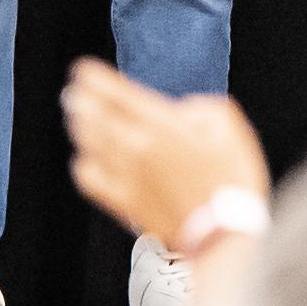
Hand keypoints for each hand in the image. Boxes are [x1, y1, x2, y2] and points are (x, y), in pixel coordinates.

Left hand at [62, 60, 270, 250]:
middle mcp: (137, 148)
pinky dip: (83, 166)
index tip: (81, 70)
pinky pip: (89, 179)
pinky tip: (85, 160)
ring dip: (80, 127)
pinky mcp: (123, 203)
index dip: (95, 79)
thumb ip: (202, 109)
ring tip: (77, 118)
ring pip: (88, 143)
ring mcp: (126, 176)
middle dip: (80, 100)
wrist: (225, 235)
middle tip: (73, 92)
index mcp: (162, 126)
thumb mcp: (230, 129)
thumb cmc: (232, 181)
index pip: (117, 94)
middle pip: (95, 116)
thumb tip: (182, 112)